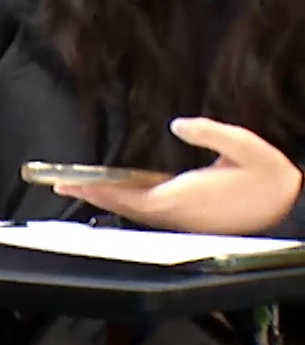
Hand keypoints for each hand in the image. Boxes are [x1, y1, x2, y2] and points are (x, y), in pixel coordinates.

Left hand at [58, 118, 304, 234]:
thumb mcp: (246, 146)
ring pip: (135, 211)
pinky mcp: (189, 220)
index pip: (131, 195)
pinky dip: (126, 203)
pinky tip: (116, 194)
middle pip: (125, 206)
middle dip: (93, 195)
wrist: (290, 207)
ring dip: (106, 200)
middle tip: (61, 185)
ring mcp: (183, 220)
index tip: (74, 183)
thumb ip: (212, 132)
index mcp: (185, 196)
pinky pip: (148, 212)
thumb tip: (178, 124)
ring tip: (80, 187)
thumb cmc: (269, 177)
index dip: (100, 190)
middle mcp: (178, 213)